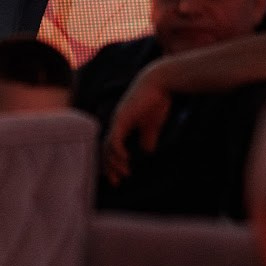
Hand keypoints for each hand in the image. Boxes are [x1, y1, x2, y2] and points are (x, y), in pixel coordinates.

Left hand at [102, 63, 174, 184]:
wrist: (159, 82)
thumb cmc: (156, 100)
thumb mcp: (152, 125)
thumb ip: (148, 138)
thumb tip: (147, 152)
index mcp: (122, 125)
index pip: (111, 147)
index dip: (113, 162)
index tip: (119, 176)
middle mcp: (116, 124)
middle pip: (106, 149)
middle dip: (109, 167)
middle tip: (115, 182)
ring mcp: (117, 120)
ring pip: (108, 146)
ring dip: (114, 163)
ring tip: (122, 174)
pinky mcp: (122, 118)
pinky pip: (115, 140)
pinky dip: (117, 152)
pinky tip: (125, 160)